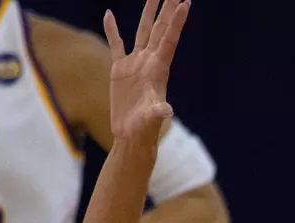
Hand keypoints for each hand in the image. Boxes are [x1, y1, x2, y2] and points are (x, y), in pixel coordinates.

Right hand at [103, 0, 189, 143]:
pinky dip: (112, 30)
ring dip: (149, 12)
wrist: (131, 137)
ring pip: (143, 31)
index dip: (177, 21)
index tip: (185, 1)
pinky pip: (116, 45)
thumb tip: (165, 110)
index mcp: (158, 70)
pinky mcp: (120, 70)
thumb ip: (158, 113)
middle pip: (160, 29)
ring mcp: (135, 64)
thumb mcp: (151, 121)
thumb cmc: (144, 131)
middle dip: (167, 8)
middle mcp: (149, 62)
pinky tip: (109, 15)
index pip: (169, 39)